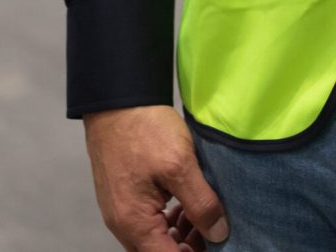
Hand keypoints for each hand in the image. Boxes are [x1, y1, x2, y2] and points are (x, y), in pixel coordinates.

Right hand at [84, 105, 228, 250]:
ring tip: (203, 215)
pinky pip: (147, 219)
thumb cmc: (144, 128)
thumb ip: (201, 202)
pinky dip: (167, 218)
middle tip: (214, 230)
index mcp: (134, 223)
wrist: (117, 98)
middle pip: (158, 250)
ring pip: (153, 236)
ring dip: (178, 233)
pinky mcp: (123, 194)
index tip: (216, 245)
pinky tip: (185, 203)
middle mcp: (122, 223)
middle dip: (187, 246)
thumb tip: (218, 233)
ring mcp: (120, 209)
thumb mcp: (180, 164)